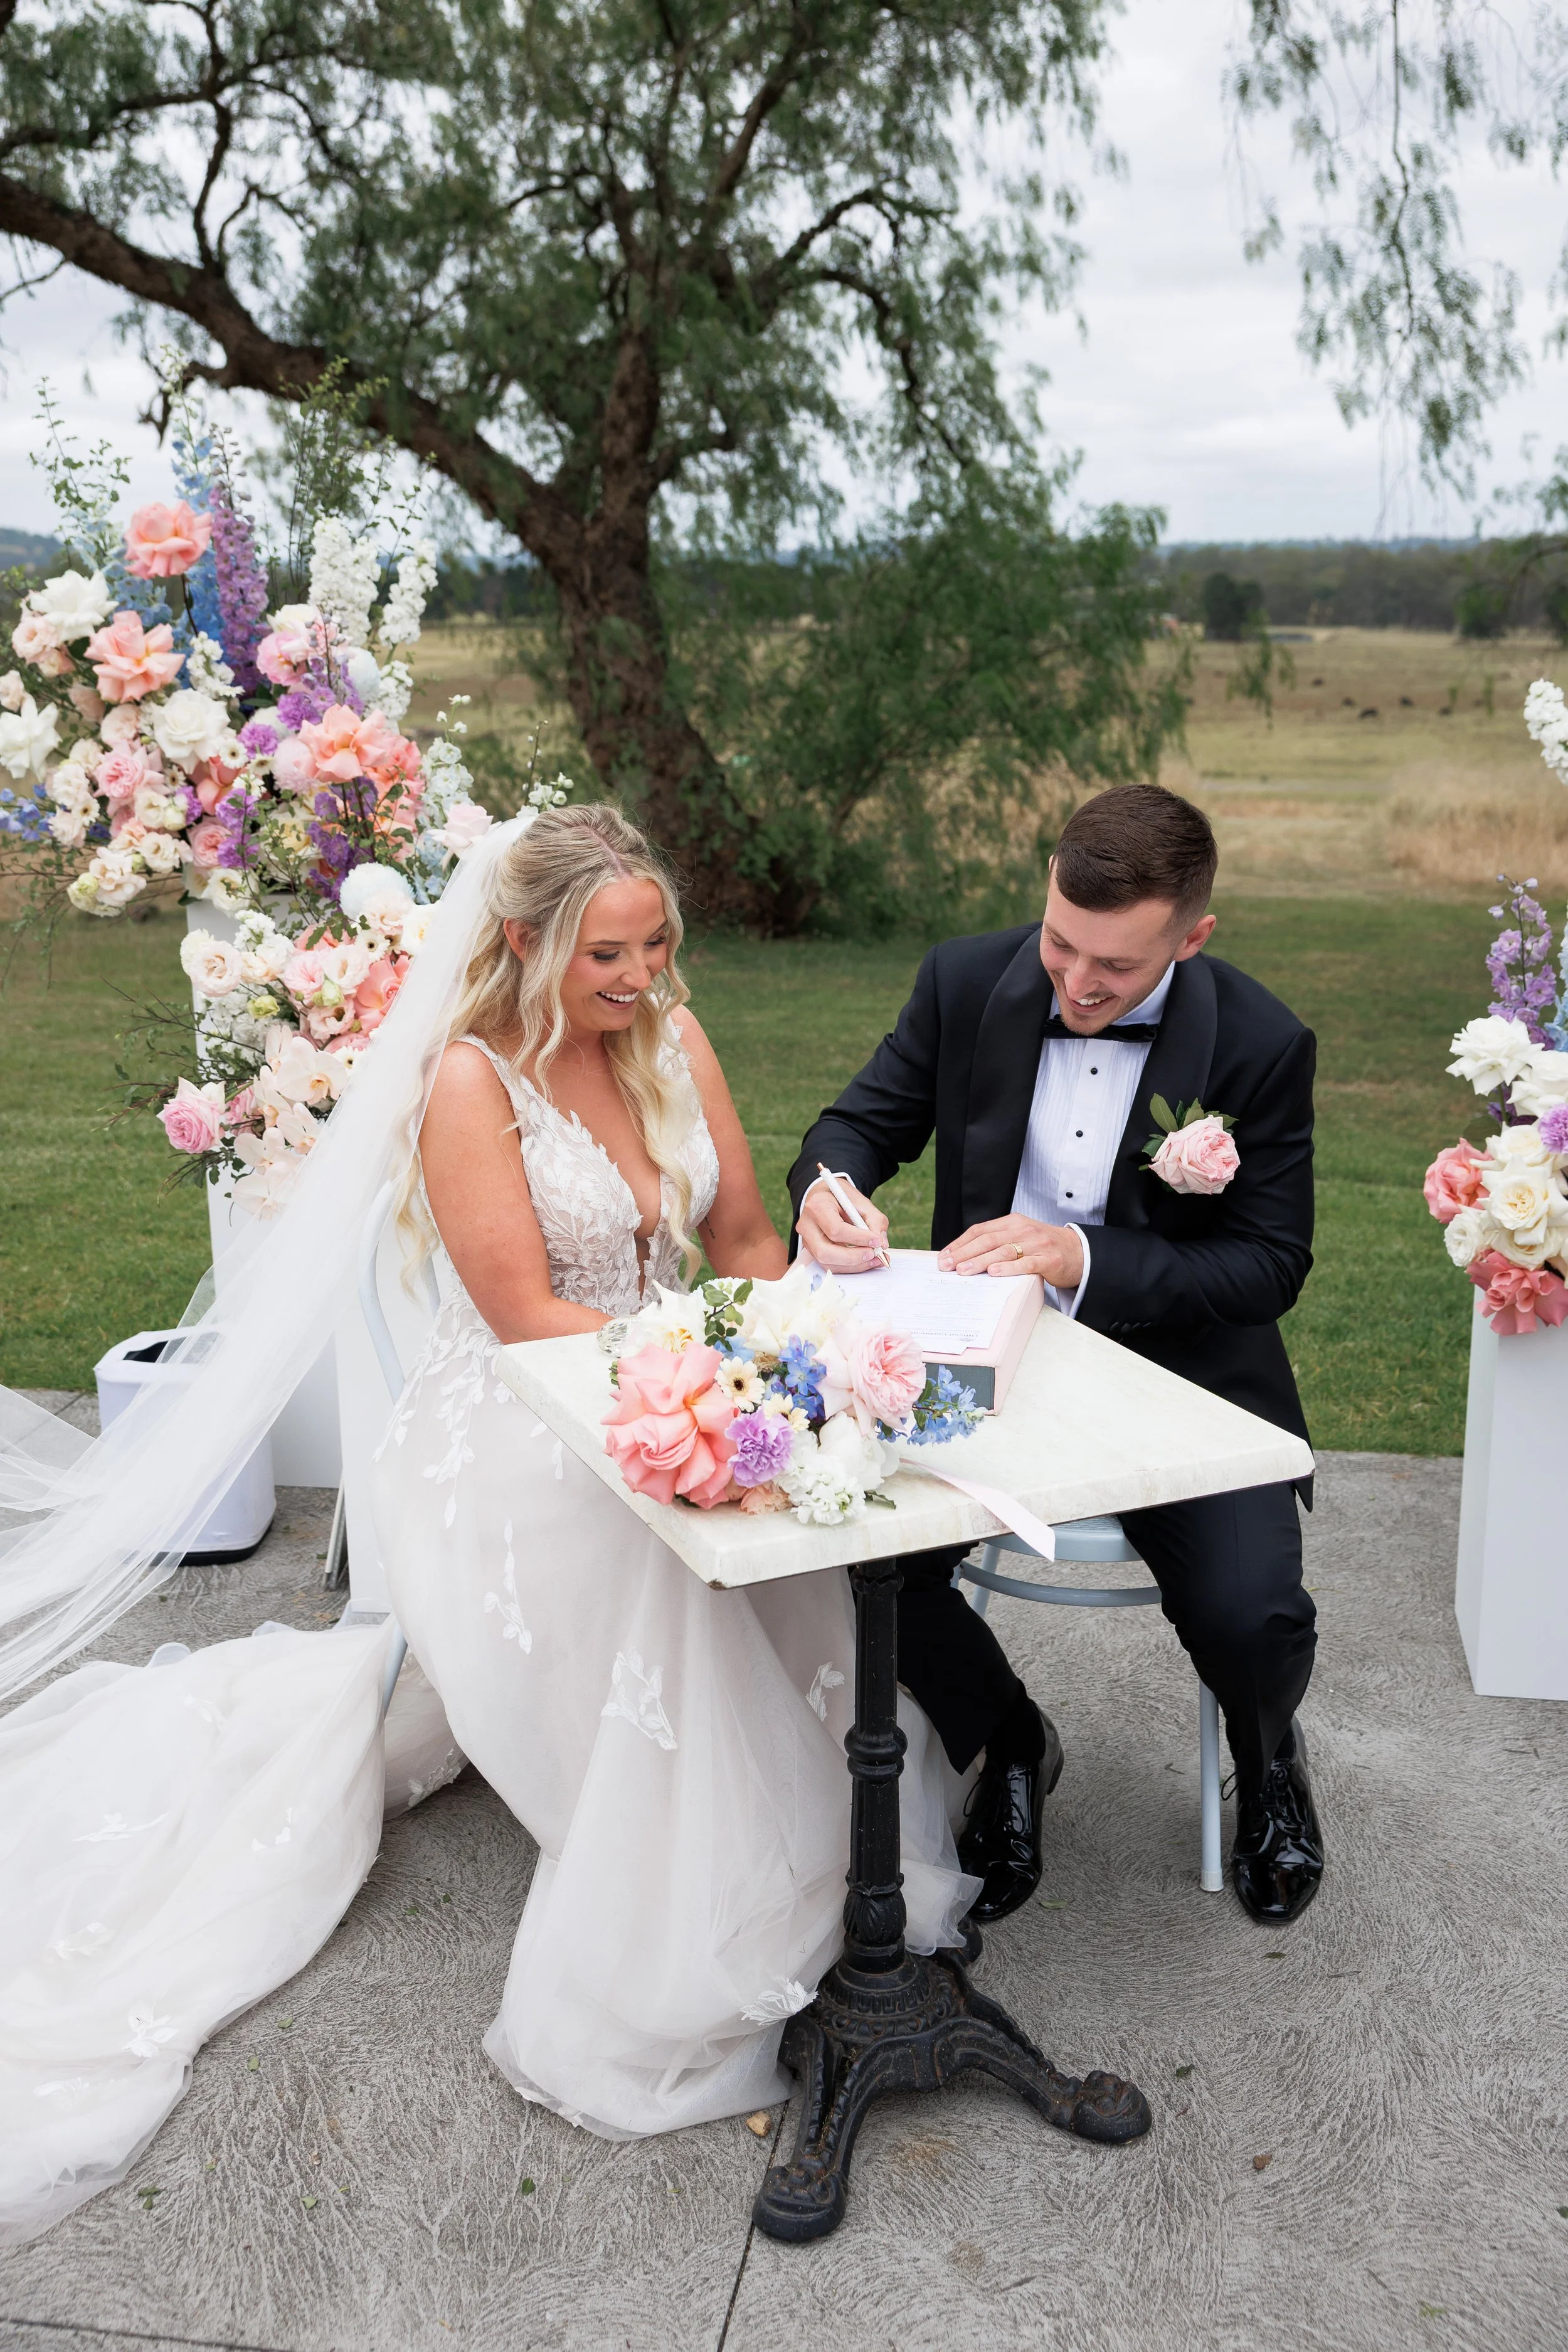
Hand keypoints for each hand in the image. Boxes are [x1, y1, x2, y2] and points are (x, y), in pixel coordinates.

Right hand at [796, 1174, 889, 1271]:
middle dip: (853, 1258)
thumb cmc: (843, 1199)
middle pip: (825, 1252)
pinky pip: (830, 1265)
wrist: (826, 1198)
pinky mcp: (812, 1251)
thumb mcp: (862, 1202)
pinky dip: (849, 1267)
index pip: (835, 1229)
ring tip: (875, 1259)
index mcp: (817, 1206)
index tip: (877, 1241)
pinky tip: (865, 1261)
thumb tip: (882, 1244)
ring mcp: (807, 1241)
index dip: (858, 1238)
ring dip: (854, 1266)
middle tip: (874, 1254)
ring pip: (827, 1262)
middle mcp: (807, 1225)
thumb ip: (875, 1221)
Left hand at [938, 1215, 1083, 1288]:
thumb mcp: (1020, 1238)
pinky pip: (1026, 1264)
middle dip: (965, 1253)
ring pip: (1004, 1251)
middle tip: (947, 1266)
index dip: (961, 1243)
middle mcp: (1023, 1230)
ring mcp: (1037, 1244)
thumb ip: (998, 1242)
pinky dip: (1009, 1268)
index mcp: (1013, 1222)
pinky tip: (994, 1272)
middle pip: (988, 1240)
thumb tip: (964, 1258)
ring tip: (964, 1271)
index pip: (981, 1230)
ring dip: (981, 1261)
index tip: (944, 1256)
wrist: (1079, 1252)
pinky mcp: (1048, 1259)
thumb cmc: (1043, 1248)